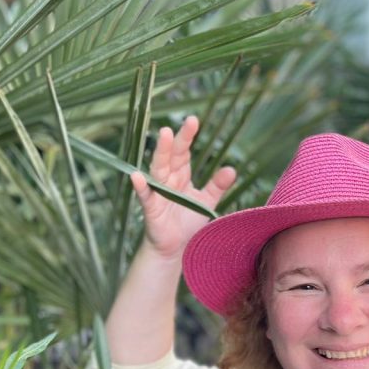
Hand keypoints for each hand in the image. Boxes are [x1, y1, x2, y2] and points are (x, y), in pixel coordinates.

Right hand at [131, 116, 234, 260]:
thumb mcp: (206, 202)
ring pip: (158, 169)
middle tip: (188, 122)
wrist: (176, 248)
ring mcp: (158, 192)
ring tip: (164, 135)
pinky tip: (137, 176)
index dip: (188, 137)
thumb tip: (231, 169)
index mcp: (181, 175)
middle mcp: (168, 179)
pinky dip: (141, 186)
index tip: (193, 120)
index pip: (184, 152)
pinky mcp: (151, 208)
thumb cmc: (188, 222)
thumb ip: (217, 186)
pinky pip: (145, 195)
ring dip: (161, 152)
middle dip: (178, 139)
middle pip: (172, 155)